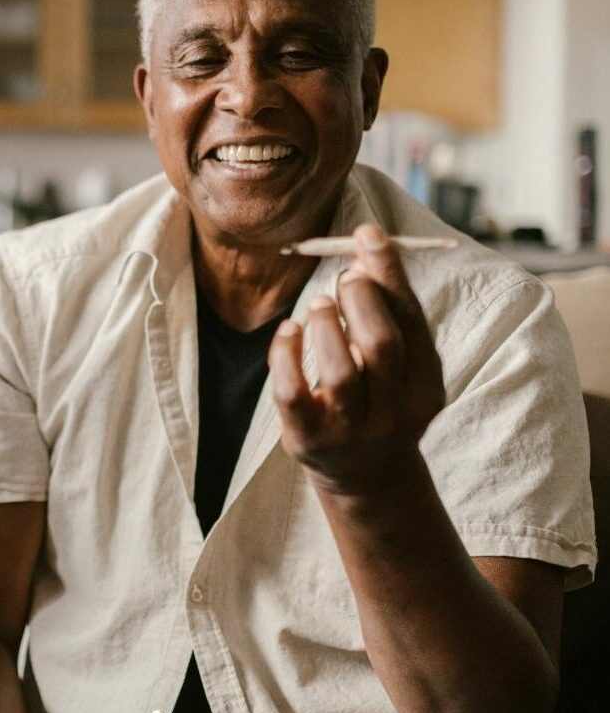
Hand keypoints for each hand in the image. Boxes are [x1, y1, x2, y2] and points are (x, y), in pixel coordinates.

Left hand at [269, 224, 444, 495]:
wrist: (368, 478)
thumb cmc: (381, 399)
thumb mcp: (399, 363)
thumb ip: (388, 314)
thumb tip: (363, 253)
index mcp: (426, 385)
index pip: (412, 322)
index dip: (389, 273)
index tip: (367, 234)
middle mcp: (395, 412)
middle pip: (381, 344)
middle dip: (359, 299)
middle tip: (343, 279)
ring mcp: (351, 430)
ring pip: (340, 371)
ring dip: (324, 324)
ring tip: (318, 304)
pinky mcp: (309, 439)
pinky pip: (293, 392)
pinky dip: (285, 353)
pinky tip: (287, 330)